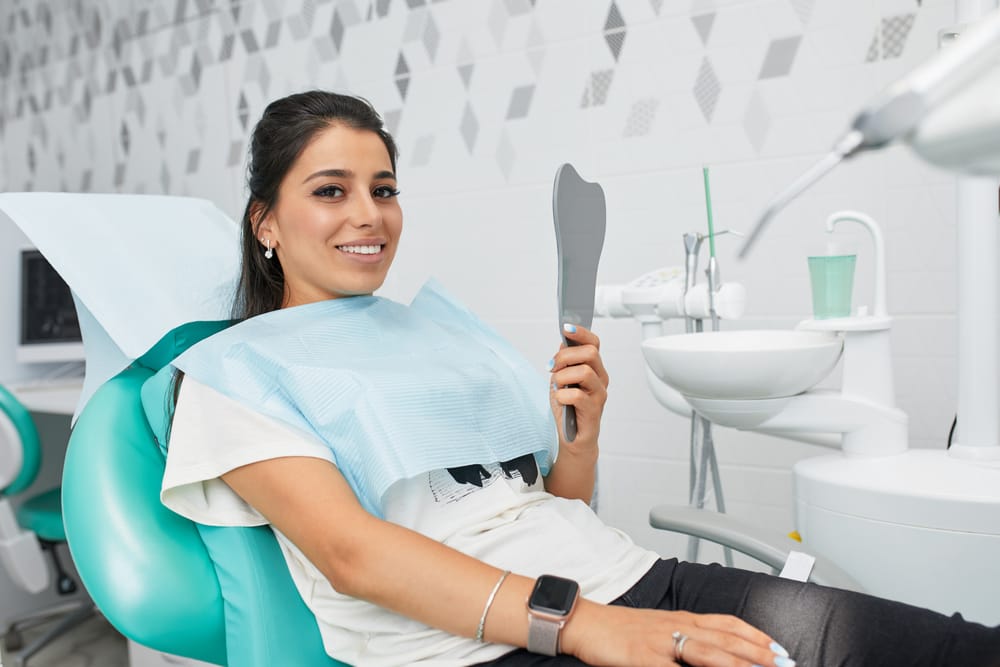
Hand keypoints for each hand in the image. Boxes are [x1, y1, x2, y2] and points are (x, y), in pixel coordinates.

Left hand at [549, 324, 609, 452]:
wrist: (571, 437)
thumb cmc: (568, 407)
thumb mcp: (561, 378)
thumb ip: (564, 361)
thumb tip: (564, 342)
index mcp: (594, 367)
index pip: (593, 342)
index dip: (581, 332)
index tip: (565, 328)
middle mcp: (600, 378)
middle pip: (590, 352)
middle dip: (565, 356)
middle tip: (552, 367)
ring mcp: (599, 394)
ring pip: (584, 371)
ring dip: (562, 377)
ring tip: (557, 386)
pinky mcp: (594, 410)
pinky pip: (577, 395)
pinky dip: (563, 395)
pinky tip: (560, 400)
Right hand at [562, 600, 784, 666]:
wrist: (585, 623)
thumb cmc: (621, 630)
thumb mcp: (658, 629)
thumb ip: (685, 638)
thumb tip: (711, 652)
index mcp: (682, 618)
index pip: (728, 623)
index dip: (756, 636)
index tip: (780, 649)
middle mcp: (676, 627)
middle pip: (725, 639)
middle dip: (759, 654)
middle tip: (785, 664)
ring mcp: (661, 643)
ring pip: (707, 653)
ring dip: (736, 664)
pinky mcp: (643, 658)